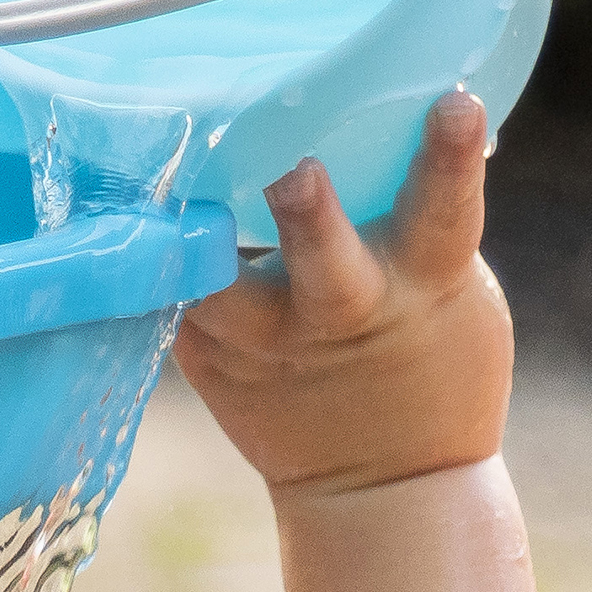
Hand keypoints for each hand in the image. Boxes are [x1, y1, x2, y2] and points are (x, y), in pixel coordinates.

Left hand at [174, 92, 509, 495]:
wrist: (385, 486)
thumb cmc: (427, 357)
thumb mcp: (450, 290)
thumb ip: (412, 223)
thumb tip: (368, 118)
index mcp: (421, 284)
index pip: (445, 210)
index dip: (451, 157)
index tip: (456, 104)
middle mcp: (344, 315)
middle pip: (326, 266)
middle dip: (311, 219)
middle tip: (297, 175)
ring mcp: (272, 347)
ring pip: (220, 294)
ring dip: (196, 253)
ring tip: (165, 198)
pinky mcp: (213, 364)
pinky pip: (175, 301)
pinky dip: (158, 263)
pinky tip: (135, 218)